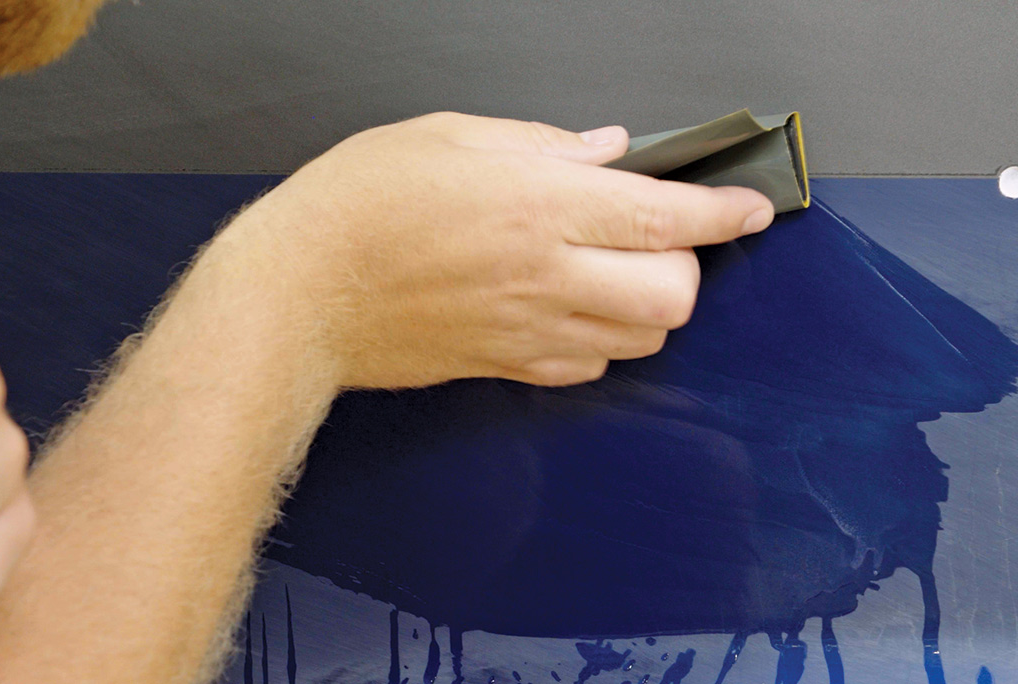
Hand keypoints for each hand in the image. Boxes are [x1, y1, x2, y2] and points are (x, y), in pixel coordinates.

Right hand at [227, 112, 775, 388]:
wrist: (296, 296)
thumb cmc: (355, 207)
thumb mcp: (446, 137)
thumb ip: (539, 143)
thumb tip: (605, 151)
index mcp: (537, 205)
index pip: (665, 216)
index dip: (722, 212)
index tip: (749, 209)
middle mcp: (544, 275)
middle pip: (672, 295)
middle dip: (688, 266)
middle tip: (659, 238)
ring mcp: (526, 330)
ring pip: (639, 340)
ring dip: (648, 306)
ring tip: (615, 271)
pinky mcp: (501, 366)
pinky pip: (585, 370)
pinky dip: (601, 344)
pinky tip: (572, 310)